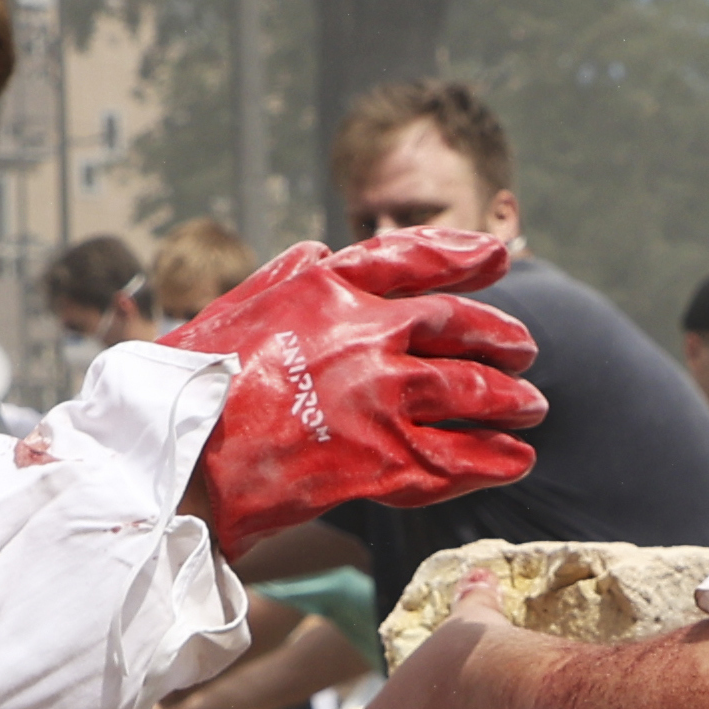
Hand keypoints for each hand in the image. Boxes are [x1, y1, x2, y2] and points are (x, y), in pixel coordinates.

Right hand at [161, 231, 542, 553]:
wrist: (176, 459)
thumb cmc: (190, 381)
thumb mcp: (237, 304)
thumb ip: (287, 273)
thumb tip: (323, 246)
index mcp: (328, 289)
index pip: (413, 258)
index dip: (463, 254)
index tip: (497, 255)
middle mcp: (366, 335)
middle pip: (460, 326)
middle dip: (502, 337)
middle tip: (525, 351)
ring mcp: (380, 399)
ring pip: (472, 392)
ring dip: (511, 400)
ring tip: (533, 408)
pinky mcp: (383, 462)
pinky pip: (458, 459)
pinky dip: (494, 459)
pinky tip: (517, 462)